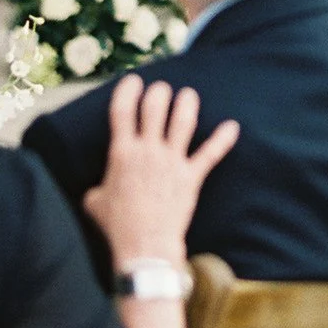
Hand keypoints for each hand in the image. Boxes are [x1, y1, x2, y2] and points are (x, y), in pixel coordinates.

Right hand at [83, 74, 238, 269]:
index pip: (122, 110)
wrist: (144, 247)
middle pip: (155, 106)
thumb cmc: (117, 227)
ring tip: (188, 95)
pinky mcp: (191, 176)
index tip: (133, 80)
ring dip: (187, 103)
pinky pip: (210, 153)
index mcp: (122, 153)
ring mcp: (171, 162)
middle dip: (159, 92)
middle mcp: (148, 151)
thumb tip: (94, 189)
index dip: (127, 90)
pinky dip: (223, 139)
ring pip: (183, 120)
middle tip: (161, 90)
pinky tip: (233, 127)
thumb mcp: (94, 203)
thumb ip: (96, 187)